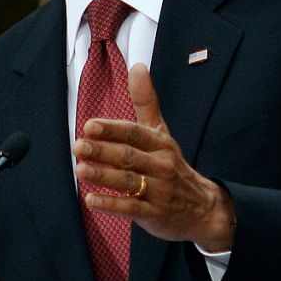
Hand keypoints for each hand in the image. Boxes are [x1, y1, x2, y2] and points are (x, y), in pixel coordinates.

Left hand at [72, 64, 236, 251]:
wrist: (201, 207)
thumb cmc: (172, 166)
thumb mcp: (161, 133)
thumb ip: (146, 102)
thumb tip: (137, 66)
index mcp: (160, 143)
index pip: (135, 133)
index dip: (112, 129)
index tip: (90, 125)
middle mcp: (160, 165)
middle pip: (129, 156)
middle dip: (103, 151)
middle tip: (79, 146)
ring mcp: (158, 191)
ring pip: (129, 182)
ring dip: (104, 176)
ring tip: (81, 170)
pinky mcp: (154, 214)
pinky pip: (131, 208)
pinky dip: (111, 204)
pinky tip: (91, 200)